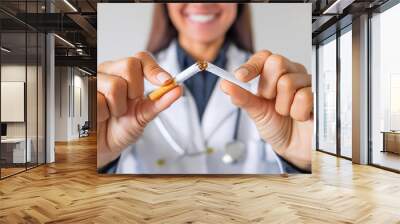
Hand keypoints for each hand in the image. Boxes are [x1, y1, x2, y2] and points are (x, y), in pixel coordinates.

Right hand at [97, 52, 181, 167]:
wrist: (101, 148)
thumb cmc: (120, 129)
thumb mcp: (143, 116)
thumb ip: (160, 102)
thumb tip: (178, 89)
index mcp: (126, 75)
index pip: (141, 58)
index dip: (154, 68)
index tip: (166, 82)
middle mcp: (109, 73)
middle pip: (130, 65)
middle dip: (135, 90)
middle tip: (129, 105)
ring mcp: (93, 81)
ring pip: (115, 86)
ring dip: (118, 108)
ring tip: (113, 115)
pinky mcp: (80, 94)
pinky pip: (98, 101)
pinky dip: (103, 115)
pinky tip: (99, 118)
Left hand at [220, 51, 312, 170]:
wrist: (293, 148)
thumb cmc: (276, 127)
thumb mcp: (256, 112)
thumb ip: (242, 98)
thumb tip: (224, 84)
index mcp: (274, 75)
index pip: (263, 57)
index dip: (251, 65)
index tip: (240, 77)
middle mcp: (291, 74)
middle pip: (276, 62)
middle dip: (267, 87)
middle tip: (271, 102)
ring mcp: (307, 83)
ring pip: (288, 82)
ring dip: (282, 106)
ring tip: (286, 113)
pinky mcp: (320, 95)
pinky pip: (304, 97)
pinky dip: (297, 113)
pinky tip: (300, 117)